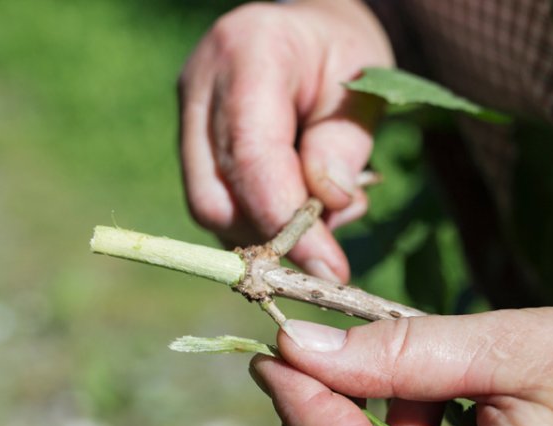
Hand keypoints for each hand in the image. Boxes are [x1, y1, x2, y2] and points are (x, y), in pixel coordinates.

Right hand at [178, 0, 392, 281]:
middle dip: (273, 239)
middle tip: (329, 256)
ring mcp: (188, 116)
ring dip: (268, 236)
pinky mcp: (190, 144)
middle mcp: (202, 83)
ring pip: (211, 208)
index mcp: (250, 52)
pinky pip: (217, 205)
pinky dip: (260, 224)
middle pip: (215, 195)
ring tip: (325, 216)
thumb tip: (328, 207)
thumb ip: (344, 144)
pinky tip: (300, 209)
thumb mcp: (364, 86)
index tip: (329, 268)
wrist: (307, 30)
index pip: (251, 156)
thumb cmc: (341, 55)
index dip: (286, 221)